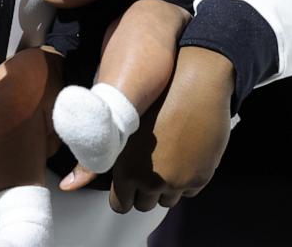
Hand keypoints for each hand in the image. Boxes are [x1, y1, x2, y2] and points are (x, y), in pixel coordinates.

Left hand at [108, 47, 233, 211]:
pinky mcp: (199, 178)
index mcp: (127, 168)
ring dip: (166, 186)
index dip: (124, 194)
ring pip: (167, 200)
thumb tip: (92, 179)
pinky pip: (188, 191)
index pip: (120, 204)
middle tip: (149, 167)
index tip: (128, 185)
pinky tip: (183, 155)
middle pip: (144, 205)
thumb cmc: (158, 97)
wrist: (195, 85)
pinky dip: (186, 180)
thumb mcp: (127, 125)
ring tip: (166, 158)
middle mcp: (151, 180)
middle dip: (144, 190)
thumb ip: (113, 156)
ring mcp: (177, 181)